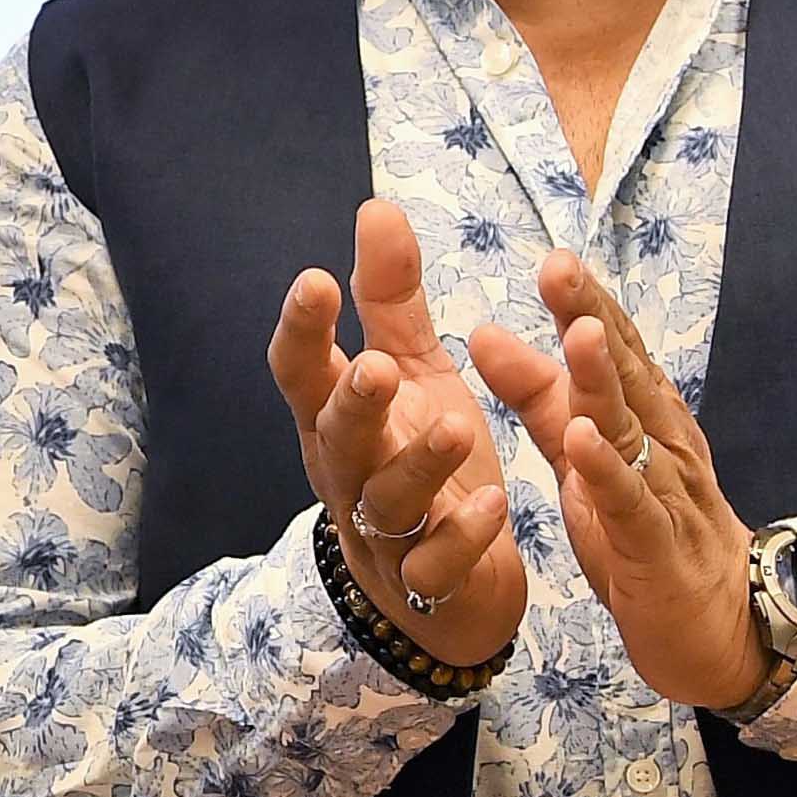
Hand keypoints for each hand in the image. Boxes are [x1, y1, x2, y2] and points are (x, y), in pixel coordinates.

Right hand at [267, 199, 521, 670]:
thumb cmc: (422, 461)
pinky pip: (437, 563)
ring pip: (388, 501)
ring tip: (454, 427)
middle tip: (375, 366)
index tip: (312, 281)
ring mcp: (385, 534)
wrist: (445, 588)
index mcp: (338, 420)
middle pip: (337, 439)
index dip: (301, 333)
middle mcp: (350, 475)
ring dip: (418, 465)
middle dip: (353, 404)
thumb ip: (390, 300)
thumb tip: (377, 207)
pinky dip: (463, 536)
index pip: (302, 374)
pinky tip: (494, 506)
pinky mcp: (428, 581)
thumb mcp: (413, 375)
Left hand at [470, 250, 767, 706]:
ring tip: (580, 332)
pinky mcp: (655, 548)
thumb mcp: (584, 459)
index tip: (552, 257)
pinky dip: (609, 472)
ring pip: (633, 429)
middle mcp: (662, 445)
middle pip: (626, 373)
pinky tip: (583, 440)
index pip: (614, 349)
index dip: (584, 303)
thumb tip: (485, 334)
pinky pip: (631, 504)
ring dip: (606, 381)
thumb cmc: (646, 534)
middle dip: (594, 318)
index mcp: (644, 419)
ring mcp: (663, 494)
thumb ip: (540, 398)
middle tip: (560, 266)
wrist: (719, 628)